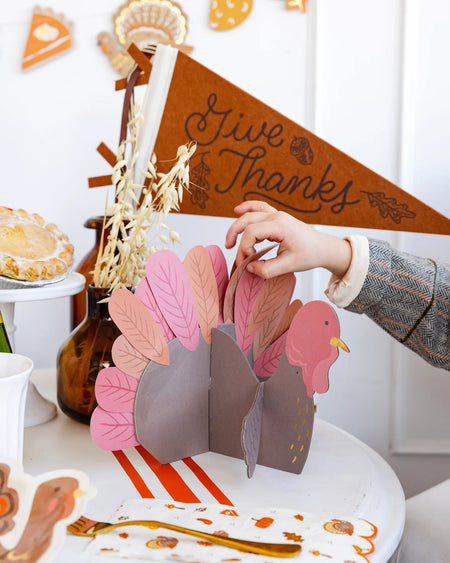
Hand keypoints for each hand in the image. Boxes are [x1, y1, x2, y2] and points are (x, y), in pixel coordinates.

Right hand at [225, 200, 351, 278]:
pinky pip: (260, 207)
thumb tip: (249, 268)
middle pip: (247, 221)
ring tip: (230, 242)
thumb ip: (267, 269)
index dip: (244, 248)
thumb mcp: (289, 266)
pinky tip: (237, 210)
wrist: (324, 248)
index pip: (252, 233)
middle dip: (235, 236)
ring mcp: (277, 214)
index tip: (247, 262)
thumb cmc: (310, 254)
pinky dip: (248, 207)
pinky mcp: (278, 217)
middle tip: (230, 251)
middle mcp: (277, 216)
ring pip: (250, 215)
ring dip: (237, 226)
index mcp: (280, 226)